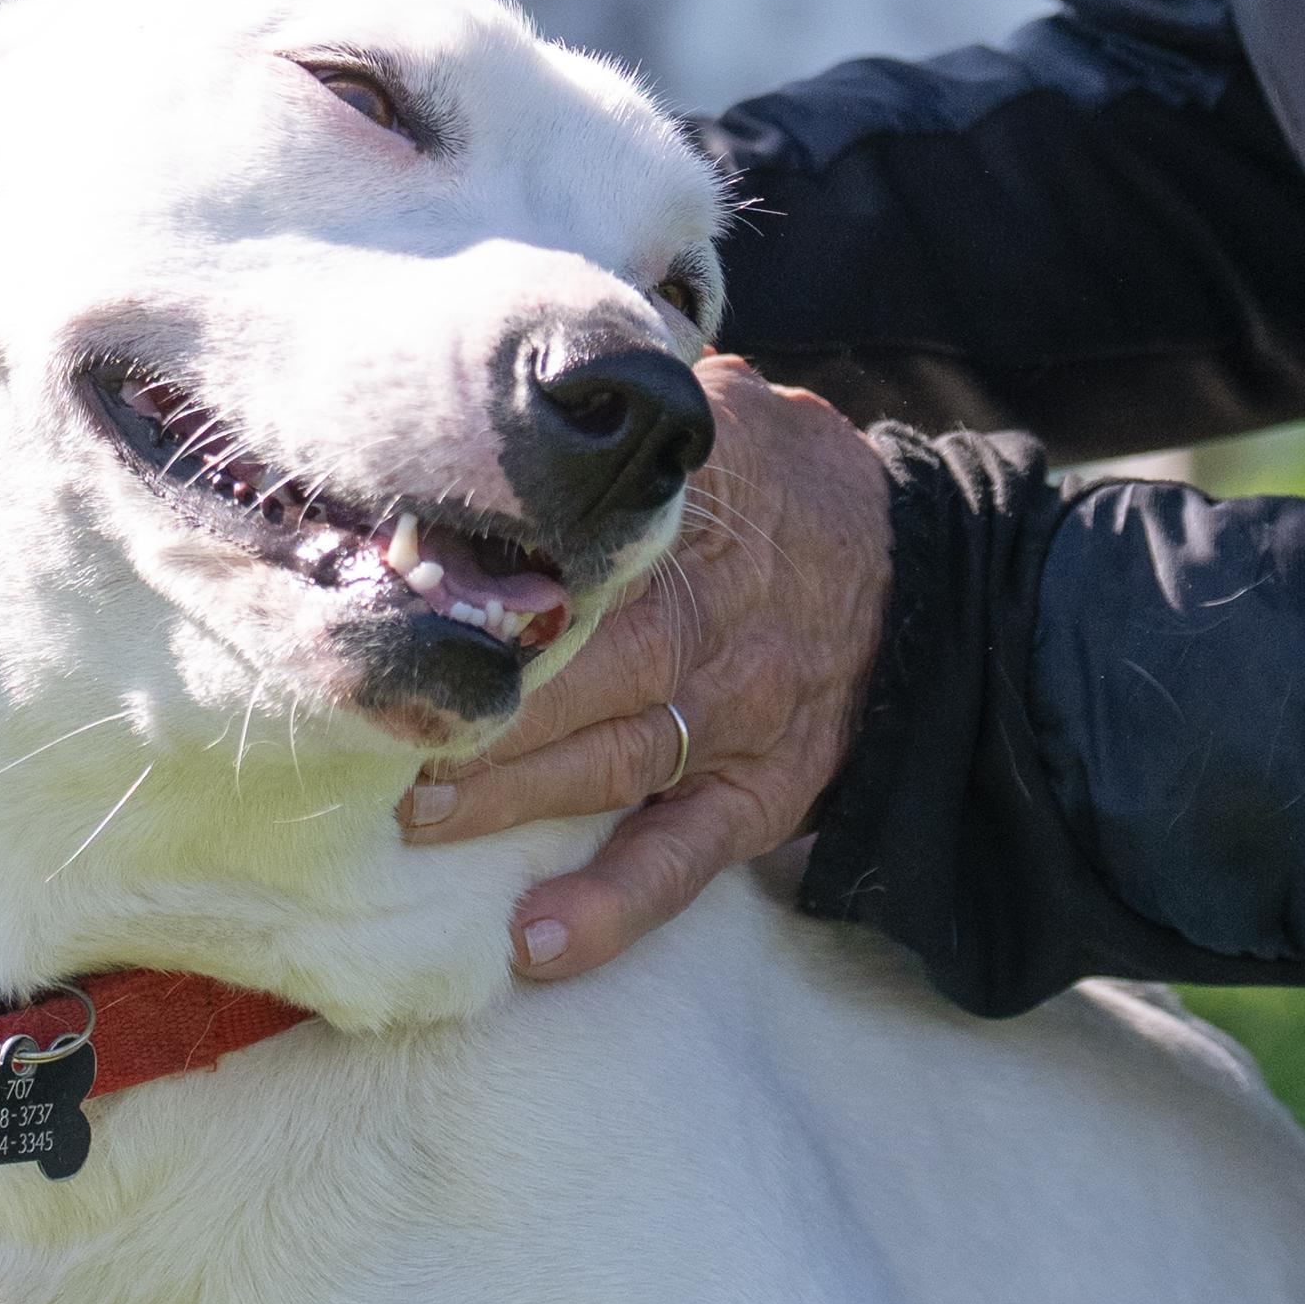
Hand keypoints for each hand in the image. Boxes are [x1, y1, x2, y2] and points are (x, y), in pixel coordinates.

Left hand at [398, 356, 892, 982]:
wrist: (929, 578)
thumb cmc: (786, 485)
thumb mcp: (726, 409)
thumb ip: (631, 401)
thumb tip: (507, 358)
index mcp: (698, 511)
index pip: (587, 538)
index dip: (496, 565)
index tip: (400, 580)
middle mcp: (714, 617)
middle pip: (587, 663)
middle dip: (483, 701)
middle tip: (376, 727)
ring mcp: (738, 715)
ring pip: (612, 762)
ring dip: (512, 795)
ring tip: (417, 816)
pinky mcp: (759, 795)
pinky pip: (683, 859)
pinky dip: (612, 908)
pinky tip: (535, 945)